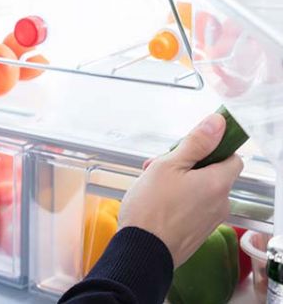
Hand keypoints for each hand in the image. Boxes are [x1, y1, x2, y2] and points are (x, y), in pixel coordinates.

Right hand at [119, 114, 242, 267]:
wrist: (141, 251)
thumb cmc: (151, 208)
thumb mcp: (168, 165)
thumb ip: (195, 143)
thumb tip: (217, 123)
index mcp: (217, 183)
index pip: (232, 157)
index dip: (213, 148)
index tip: (192, 147)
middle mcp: (221, 203)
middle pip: (213, 173)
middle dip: (188, 165)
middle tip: (160, 165)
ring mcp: (210, 220)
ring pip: (201, 190)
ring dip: (181, 182)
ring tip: (153, 184)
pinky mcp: (199, 232)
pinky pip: (195, 207)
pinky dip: (180, 200)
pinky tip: (157, 201)